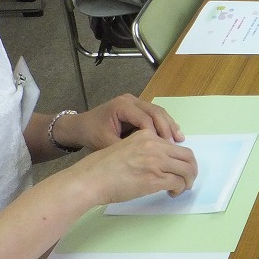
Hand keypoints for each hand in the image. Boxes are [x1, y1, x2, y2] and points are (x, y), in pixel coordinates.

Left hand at [54, 95, 183, 151]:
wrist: (80, 126)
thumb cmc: (91, 135)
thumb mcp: (106, 143)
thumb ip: (126, 148)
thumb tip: (146, 158)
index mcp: (122, 106)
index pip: (145, 119)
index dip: (156, 133)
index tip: (165, 148)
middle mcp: (130, 100)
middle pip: (155, 112)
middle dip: (167, 127)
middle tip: (177, 143)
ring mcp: (134, 102)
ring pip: (158, 111)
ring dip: (169, 125)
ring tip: (179, 139)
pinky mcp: (137, 107)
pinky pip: (154, 114)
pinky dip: (164, 124)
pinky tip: (172, 134)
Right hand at [64, 129, 197, 205]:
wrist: (89, 179)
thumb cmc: (102, 168)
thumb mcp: (126, 148)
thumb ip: (144, 150)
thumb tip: (160, 163)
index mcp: (146, 136)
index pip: (176, 145)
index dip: (182, 159)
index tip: (180, 168)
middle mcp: (154, 145)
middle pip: (187, 156)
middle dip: (191, 170)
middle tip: (188, 180)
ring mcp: (155, 162)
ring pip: (187, 170)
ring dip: (188, 181)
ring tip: (181, 188)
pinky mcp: (154, 179)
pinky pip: (178, 183)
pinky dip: (180, 189)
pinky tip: (171, 193)